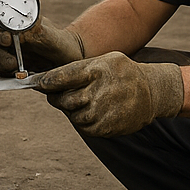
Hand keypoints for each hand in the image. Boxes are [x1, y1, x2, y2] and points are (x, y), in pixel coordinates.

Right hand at [0, 21, 83, 76]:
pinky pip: (2, 73)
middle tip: (15, 64)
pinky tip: (22, 77)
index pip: (2, 29)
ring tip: (22, 73)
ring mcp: (11, 54)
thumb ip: (35, 29)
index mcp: (18, 27)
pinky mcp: (12, 69)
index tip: (7, 41)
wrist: (70, 60)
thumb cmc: (62, 44)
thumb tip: (20, 24)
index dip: (1, 36)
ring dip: (5, 68)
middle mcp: (11, 39)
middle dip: (2, 57)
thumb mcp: (51, 36)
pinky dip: (9, 77)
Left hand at [35, 51, 183, 136]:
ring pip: (71, 114)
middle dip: (57, 96)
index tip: (38, 83)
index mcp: (96, 70)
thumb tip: (45, 80)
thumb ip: (76, 69)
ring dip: (71, 109)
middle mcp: (98, 92)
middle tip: (59, 93)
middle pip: (63, 99)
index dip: (46, 82)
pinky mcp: (105, 128)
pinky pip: (82, 126)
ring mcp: (102, 112)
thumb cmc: (121, 73)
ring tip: (84, 100)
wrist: (152, 92)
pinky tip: (93, 110)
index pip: (60, 77)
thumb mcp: (103, 60)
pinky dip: (82, 119)